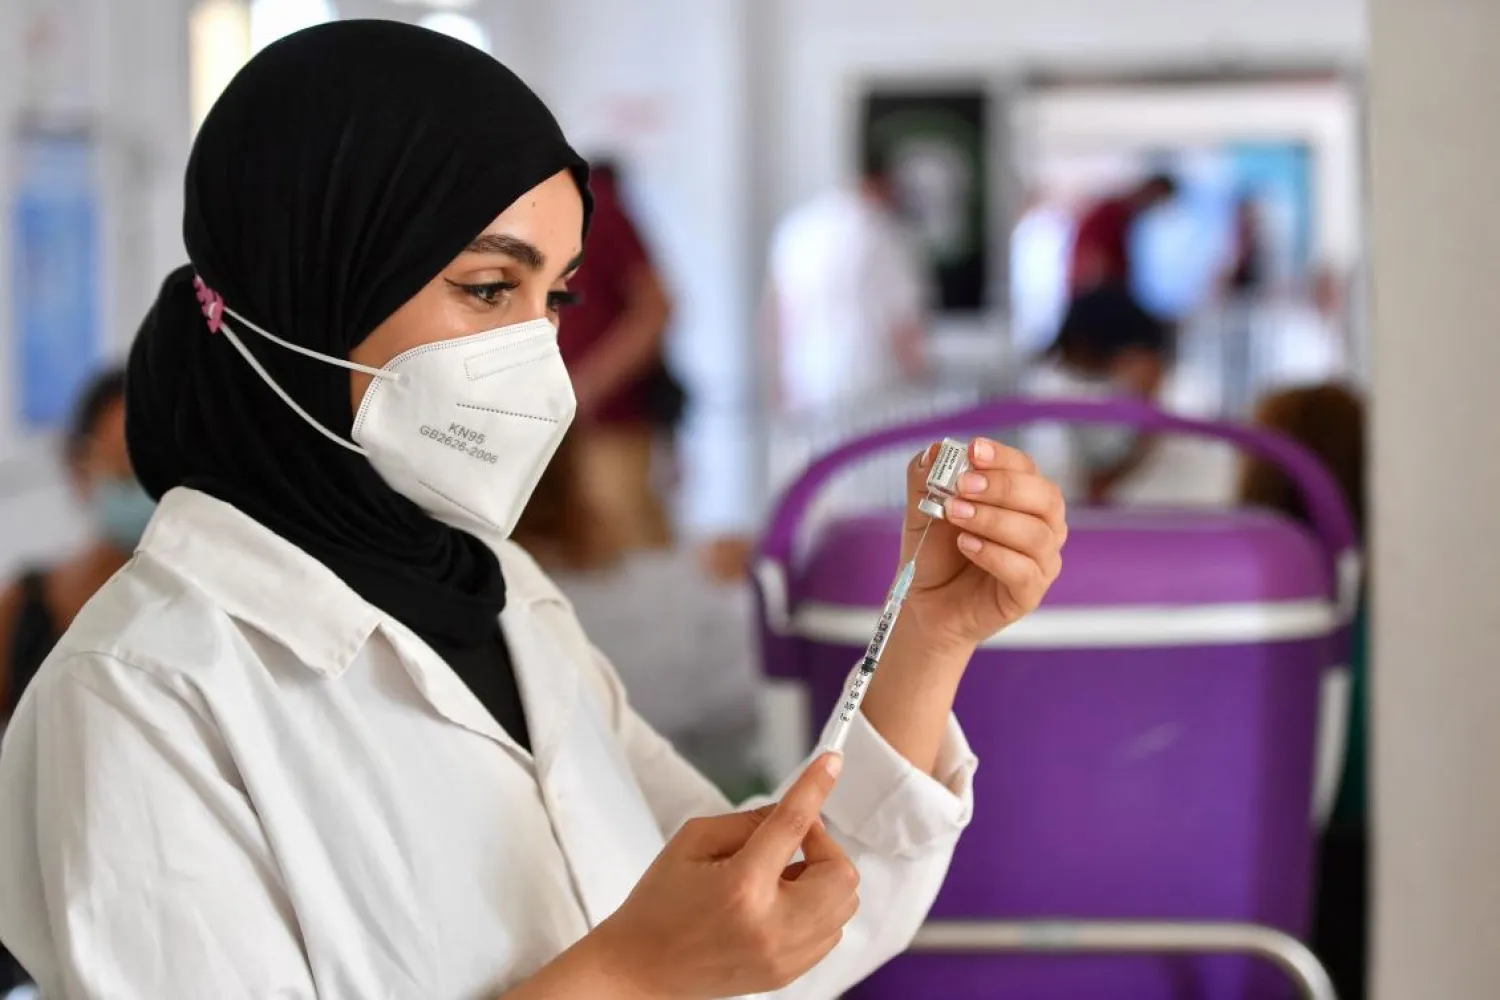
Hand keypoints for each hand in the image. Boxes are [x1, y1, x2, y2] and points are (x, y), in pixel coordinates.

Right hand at [590, 754, 857, 998]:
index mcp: (742, 886)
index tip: (832, 761)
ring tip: (782, 876)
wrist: (642, 969)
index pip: (793, 824)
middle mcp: (772, 926)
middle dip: (824, 846)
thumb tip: (791, 810)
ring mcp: (784, 956)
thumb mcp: (692, 842)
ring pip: (844, 904)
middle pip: (841, 873)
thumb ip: (747, 821)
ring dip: (823, 878)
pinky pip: (831, 931)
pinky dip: (818, 907)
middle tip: (793, 841)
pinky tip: (783, 902)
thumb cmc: (659, 903)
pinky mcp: (789, 974)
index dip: (816, 786)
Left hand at [899, 438, 1066, 653]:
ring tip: (955, 515)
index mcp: (1023, 498)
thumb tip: (936, 449)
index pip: (1026, 468)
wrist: (924, 602)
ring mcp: (1041, 562)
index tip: (973, 450)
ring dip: (993, 519)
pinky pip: (1026, 571)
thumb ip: (927, 478)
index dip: (1002, 457)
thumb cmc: (934, 552)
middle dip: (1003, 487)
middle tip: (963, 485)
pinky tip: (967, 545)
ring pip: (1037, 534)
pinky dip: (995, 554)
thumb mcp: (923, 508)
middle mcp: (1042, 526)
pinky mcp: (1029, 594)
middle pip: (1046, 497)